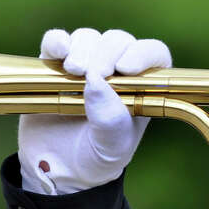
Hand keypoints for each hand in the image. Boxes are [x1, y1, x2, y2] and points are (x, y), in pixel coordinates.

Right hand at [18, 28, 172, 194]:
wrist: (58, 170)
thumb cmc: (96, 158)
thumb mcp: (111, 148)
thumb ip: (110, 120)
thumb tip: (96, 80)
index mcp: (142, 86)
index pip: (153, 55)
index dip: (142, 54)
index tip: (126, 68)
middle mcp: (116, 70)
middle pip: (118, 41)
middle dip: (106, 53)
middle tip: (91, 74)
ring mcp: (85, 64)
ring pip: (89, 38)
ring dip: (82, 48)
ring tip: (73, 71)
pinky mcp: (54, 65)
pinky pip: (56, 42)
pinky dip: (57, 42)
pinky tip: (58, 53)